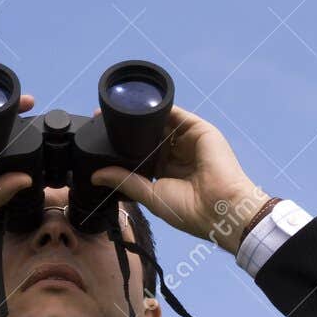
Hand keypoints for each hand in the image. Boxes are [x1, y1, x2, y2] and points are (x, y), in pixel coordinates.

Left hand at [90, 104, 270, 253]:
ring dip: (141, 117)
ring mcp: (188, 141)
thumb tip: (96, 175)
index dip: (123, 146)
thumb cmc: (189, 210)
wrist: (220, 208)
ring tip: (117, 111)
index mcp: (166, 172)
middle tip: (102, 118)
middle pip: (149, 136)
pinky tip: (142, 106)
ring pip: (160, 123)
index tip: (102, 137)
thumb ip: (125, 181)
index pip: (141, 153)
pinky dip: (159, 109)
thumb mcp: (150, 195)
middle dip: (129, 129)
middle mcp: (177, 154)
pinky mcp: (199, 130)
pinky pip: (176, 114)